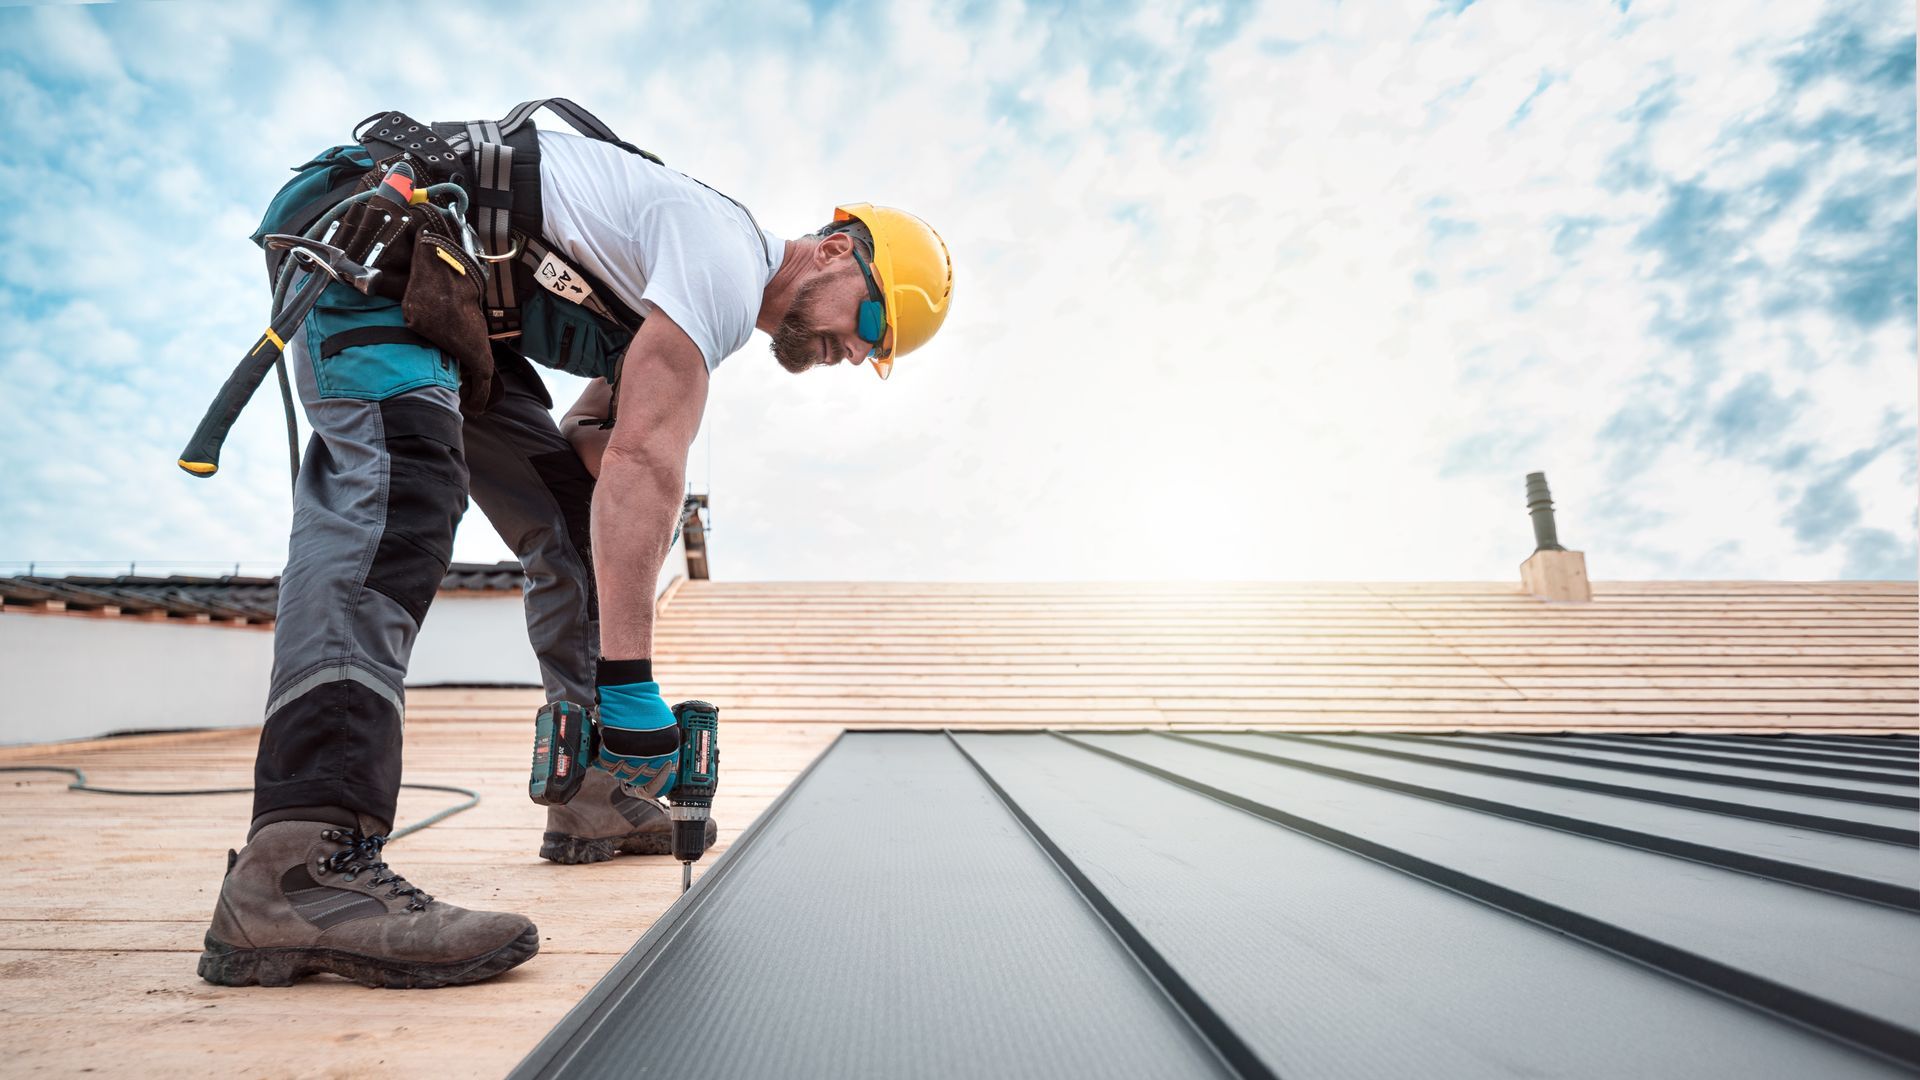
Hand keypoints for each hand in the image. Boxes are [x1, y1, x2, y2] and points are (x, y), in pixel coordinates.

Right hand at [595, 679, 678, 797]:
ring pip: (622, 773)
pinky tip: (610, 745)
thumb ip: (665, 751)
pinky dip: (605, 757)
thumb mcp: (667, 729)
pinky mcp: (613, 749)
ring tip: (620, 748)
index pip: (663, 784)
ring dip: (619, 764)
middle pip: (640, 779)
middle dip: (634, 771)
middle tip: (630, 759)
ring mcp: (632, 753)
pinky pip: (607, 764)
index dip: (655, 787)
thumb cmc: (647, 707)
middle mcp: (652, 755)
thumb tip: (664, 770)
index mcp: (668, 751)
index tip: (649, 787)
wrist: (628, 690)